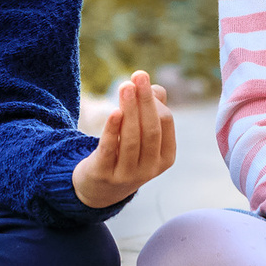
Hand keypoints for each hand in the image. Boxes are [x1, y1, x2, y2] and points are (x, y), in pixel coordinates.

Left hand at [70, 70, 176, 208]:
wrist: (100, 190)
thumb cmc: (126, 155)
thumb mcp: (143, 138)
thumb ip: (151, 112)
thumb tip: (155, 88)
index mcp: (165, 157)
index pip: (165, 123)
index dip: (154, 101)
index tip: (141, 81)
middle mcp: (150, 169)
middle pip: (151, 130)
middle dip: (145, 101)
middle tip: (139, 76)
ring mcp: (127, 175)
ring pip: (132, 139)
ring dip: (130, 110)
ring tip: (125, 86)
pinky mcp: (104, 174)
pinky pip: (110, 150)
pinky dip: (113, 130)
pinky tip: (114, 112)